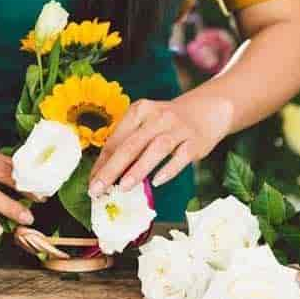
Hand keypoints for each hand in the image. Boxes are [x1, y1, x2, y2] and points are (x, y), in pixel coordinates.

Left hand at [89, 97, 230, 197]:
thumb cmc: (168, 122)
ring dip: (138, 169)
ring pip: (155, 149)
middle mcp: (157, 117)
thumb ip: (128, 143)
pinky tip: (157, 182)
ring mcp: (178, 128)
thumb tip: (105, 174)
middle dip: (111, 169)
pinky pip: (181, 157)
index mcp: (139, 110)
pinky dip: (169, 169)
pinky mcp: (195, 141)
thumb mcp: (146, 123)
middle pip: (130, 144)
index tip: (91, 183)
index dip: (102, 163)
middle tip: (97, 189)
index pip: (116, 140)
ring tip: (123, 187)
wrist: (208, 108)